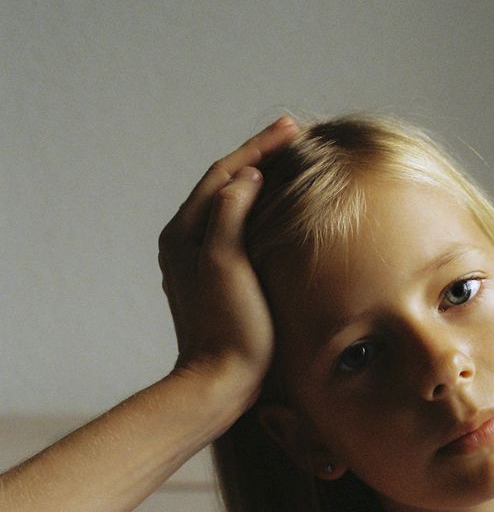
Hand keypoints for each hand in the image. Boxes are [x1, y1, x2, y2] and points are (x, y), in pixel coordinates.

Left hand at [158, 115, 298, 407]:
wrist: (219, 383)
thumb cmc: (228, 328)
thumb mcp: (226, 263)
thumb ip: (231, 212)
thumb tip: (247, 175)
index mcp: (184, 233)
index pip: (224, 173)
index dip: (259, 147)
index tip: (292, 128)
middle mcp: (184, 242)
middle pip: (223, 184)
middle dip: (257, 158)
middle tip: (293, 137)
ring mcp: (197, 263)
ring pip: (228, 206)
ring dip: (255, 182)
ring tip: (287, 165)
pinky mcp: (214, 282)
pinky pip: (234, 231)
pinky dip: (255, 212)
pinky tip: (275, 213)